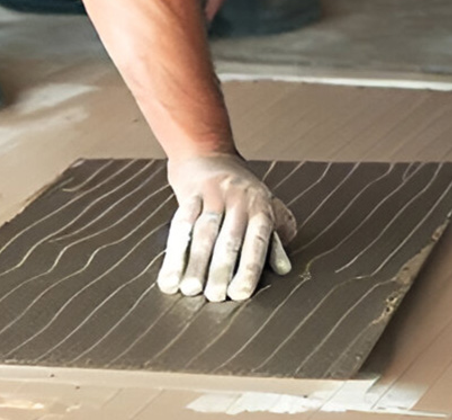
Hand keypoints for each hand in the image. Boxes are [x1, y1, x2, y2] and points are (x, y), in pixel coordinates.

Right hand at [157, 153, 296, 301]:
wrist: (207, 152)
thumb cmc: (241, 189)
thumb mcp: (266, 207)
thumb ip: (274, 238)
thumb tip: (283, 269)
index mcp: (260, 207)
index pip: (256, 241)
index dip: (248, 268)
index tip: (239, 294)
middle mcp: (238, 199)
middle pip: (228, 239)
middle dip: (220, 270)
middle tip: (213, 298)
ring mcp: (212, 194)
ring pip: (202, 233)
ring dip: (195, 264)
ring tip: (188, 290)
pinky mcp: (189, 193)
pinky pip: (180, 223)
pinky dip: (174, 251)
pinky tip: (169, 274)